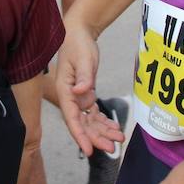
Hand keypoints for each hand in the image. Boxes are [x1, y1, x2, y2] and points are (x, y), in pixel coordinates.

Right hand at [55, 25, 124, 155]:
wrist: (78, 32)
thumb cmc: (78, 43)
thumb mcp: (83, 58)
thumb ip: (84, 76)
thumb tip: (81, 93)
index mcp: (65, 90)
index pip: (72, 118)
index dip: (80, 136)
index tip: (89, 151)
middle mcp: (70, 96)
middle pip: (82, 123)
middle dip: (96, 137)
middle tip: (112, 148)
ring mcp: (77, 96)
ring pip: (89, 121)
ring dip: (102, 131)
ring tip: (119, 139)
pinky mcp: (85, 93)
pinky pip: (93, 113)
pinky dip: (103, 121)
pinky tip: (114, 128)